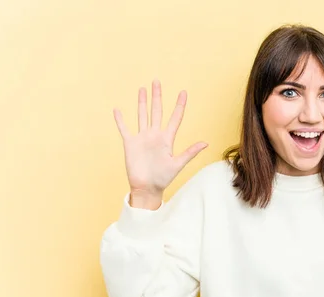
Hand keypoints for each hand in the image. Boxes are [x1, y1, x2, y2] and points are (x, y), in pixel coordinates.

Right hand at [113, 79, 207, 194]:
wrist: (147, 188)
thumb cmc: (163, 178)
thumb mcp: (178, 164)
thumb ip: (190, 152)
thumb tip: (206, 143)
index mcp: (167, 139)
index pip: (175, 118)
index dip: (179, 105)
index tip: (183, 92)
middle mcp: (155, 135)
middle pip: (157, 111)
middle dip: (157, 96)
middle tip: (157, 81)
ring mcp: (142, 138)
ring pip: (142, 116)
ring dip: (142, 103)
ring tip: (142, 89)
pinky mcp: (130, 144)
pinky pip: (124, 129)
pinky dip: (120, 120)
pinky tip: (117, 110)